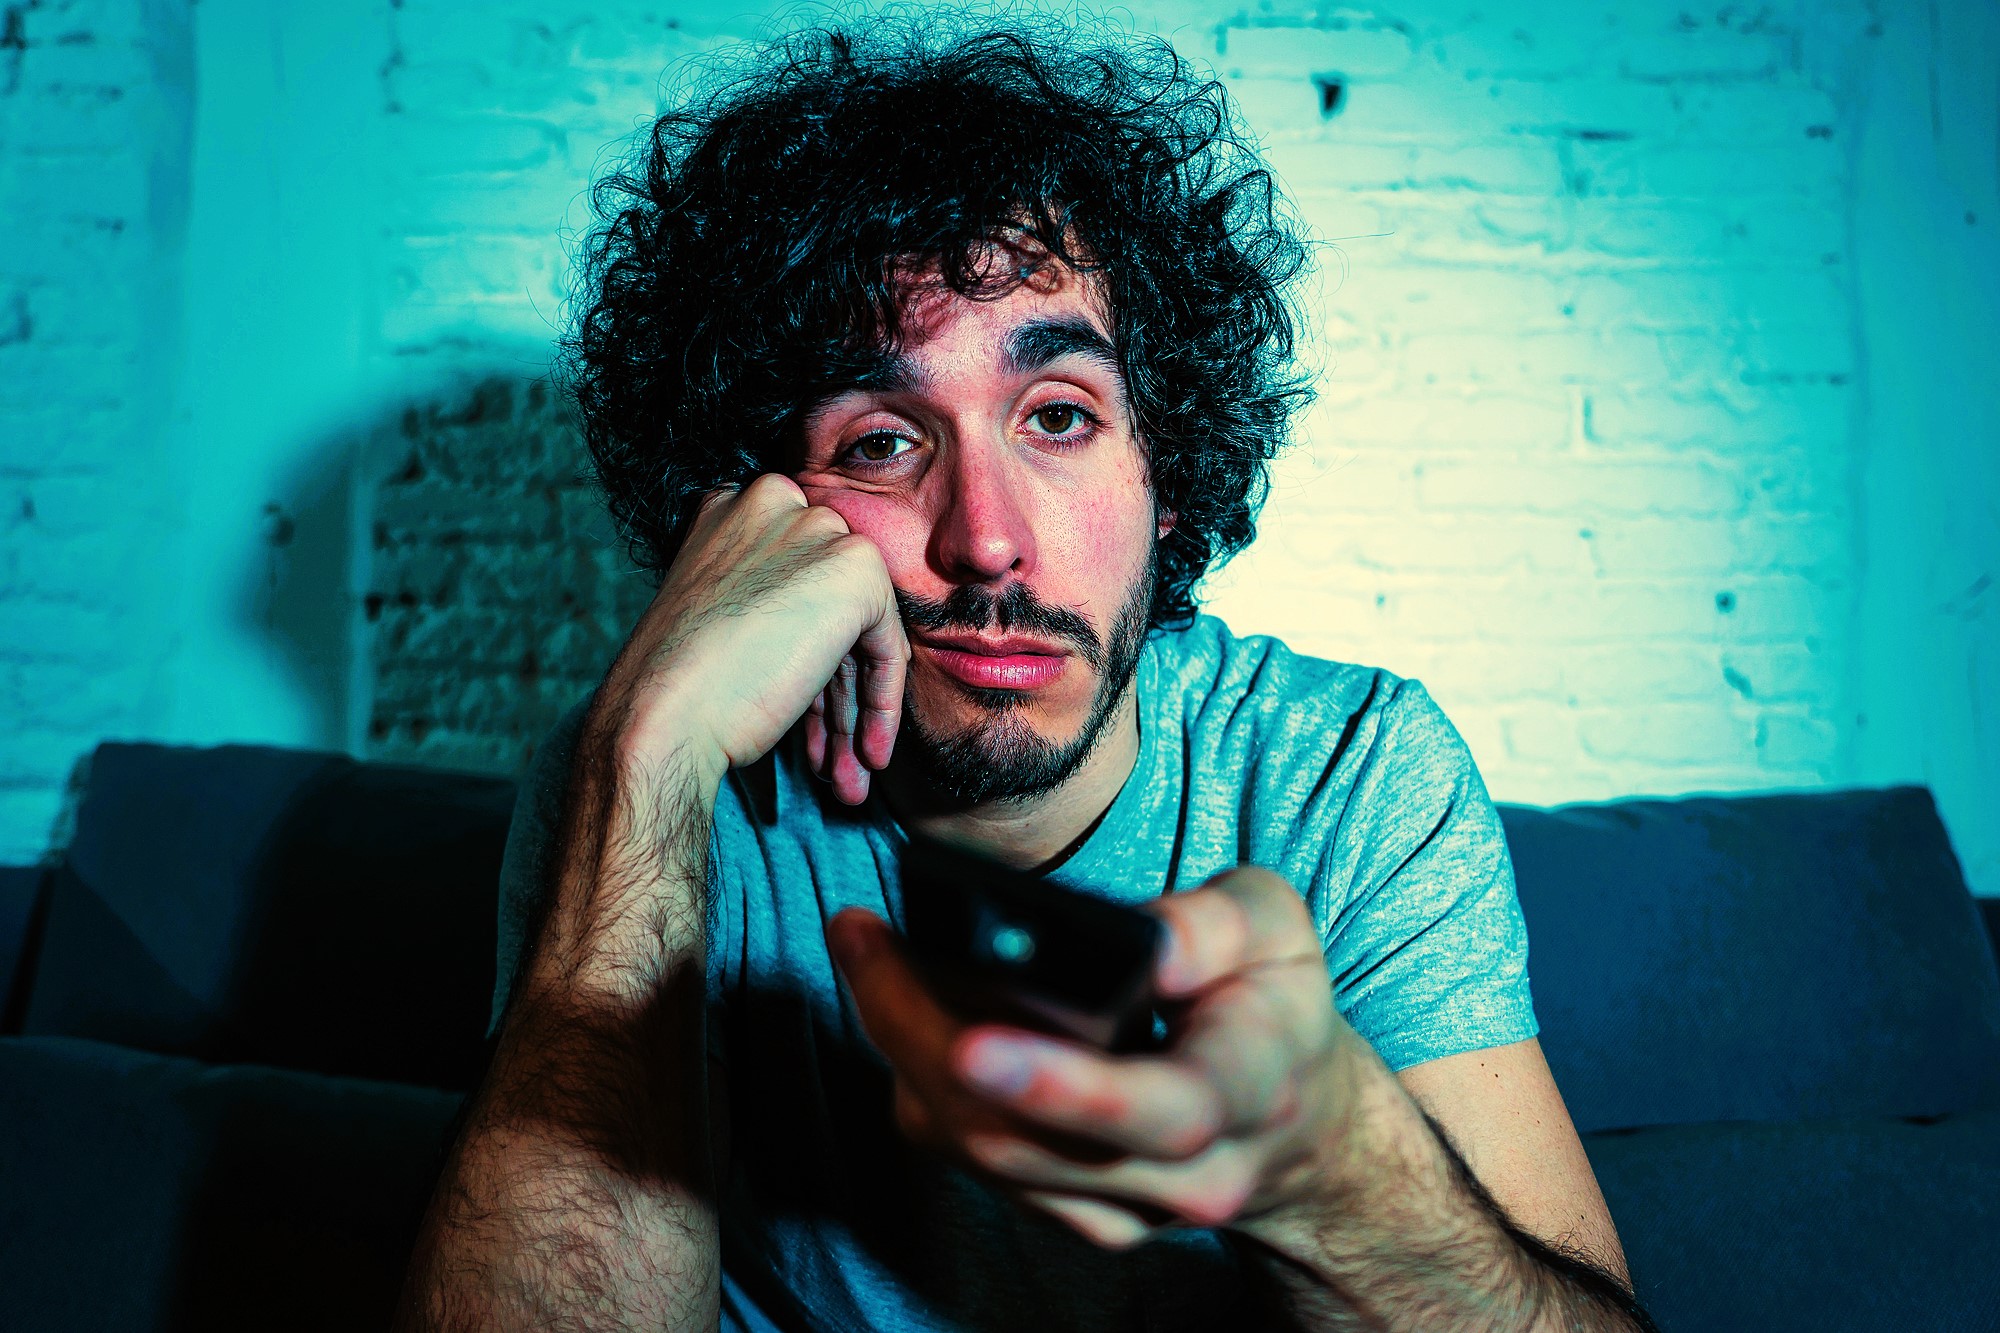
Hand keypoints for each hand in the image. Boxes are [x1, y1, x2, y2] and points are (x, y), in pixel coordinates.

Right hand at [594, 474, 908, 803]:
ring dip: (853, 709)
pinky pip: (887, 647)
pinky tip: (866, 752)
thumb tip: (820, 633)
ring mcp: (818, 531)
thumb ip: (769, 598)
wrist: (664, 714)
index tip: (805, 713)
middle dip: (832, 687)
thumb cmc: (680, 682)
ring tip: (849, 770)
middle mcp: (777, 503)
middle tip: (832, 750)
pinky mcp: (856, 571)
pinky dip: (881, 703)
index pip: (794, 581)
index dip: (802, 652)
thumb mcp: (719, 612)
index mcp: (734, 507)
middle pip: (829, 606)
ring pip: (860, 631)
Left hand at [827, 867, 1365, 1247]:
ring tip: (866, 951)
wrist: (1296, 1123)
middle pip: (1023, 1137)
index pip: (1157, 1109)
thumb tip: (1130, 939)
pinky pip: (972, 1160)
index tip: (975, 1044)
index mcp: (1248, 1090)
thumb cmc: (1275, 1004)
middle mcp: (1184, 1175)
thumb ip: (1213, 925)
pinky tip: (903, 1008)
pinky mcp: (1073, 1216)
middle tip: (860, 939)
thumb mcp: (1276, 930)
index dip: (1061, 1085)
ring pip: (980, 1152)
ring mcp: (1123, 1210)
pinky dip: (922, 1081)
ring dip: (902, 1050)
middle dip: (921, 1037)